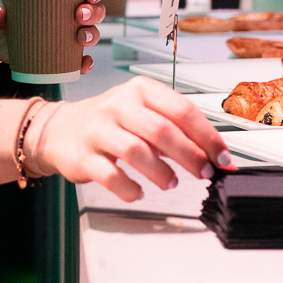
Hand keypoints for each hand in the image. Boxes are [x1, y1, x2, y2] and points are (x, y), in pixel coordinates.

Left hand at [0, 0, 107, 72]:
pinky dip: (83, 64)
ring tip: (80, 37)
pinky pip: (74, 60)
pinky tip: (84, 64)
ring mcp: (58, 34)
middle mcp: (62, 11)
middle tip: (80, 15)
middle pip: (92, 11)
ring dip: (92, 35)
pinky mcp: (50, 54)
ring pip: (88, 34)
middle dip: (95, 13)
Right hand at [26, 77, 235, 201]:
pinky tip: (138, 192)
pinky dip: (129, 189)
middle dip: (190, 156)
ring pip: (136, 151)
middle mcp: (118, 104)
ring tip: (171, 183)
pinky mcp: (82, 156)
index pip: (182, 110)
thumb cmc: (111, 123)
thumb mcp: (143, 115)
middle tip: (204, 174)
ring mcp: (98, 129)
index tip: (223, 158)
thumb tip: (216, 158)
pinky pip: (110, 175)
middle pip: (162, 130)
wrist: (59, 130)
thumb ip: (177, 132)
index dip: (207, 137)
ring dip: (161, 172)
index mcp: (140, 90)